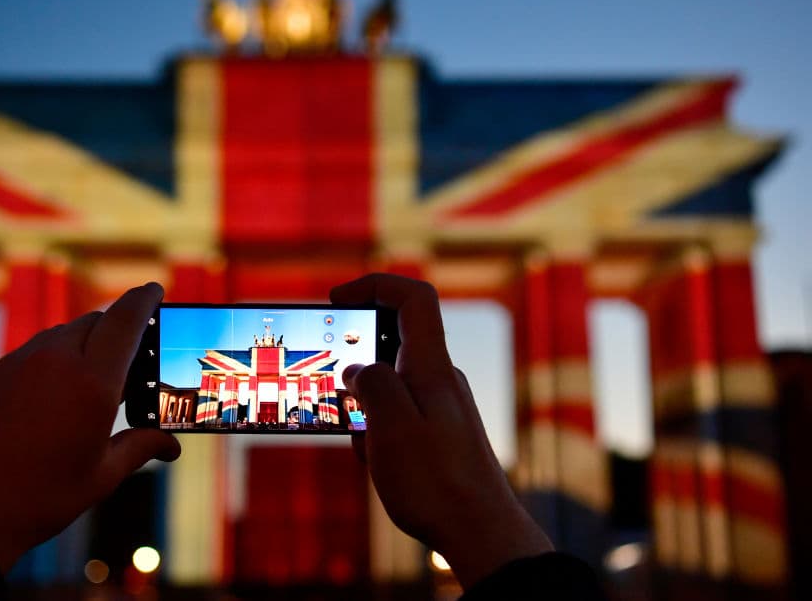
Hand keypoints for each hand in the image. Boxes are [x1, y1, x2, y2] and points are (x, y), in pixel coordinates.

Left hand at [0, 282, 180, 570]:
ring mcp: (15, 365)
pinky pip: (27, 356)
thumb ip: (140, 448)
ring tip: (89, 380)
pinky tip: (48, 399)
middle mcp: (54, 361)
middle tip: (130, 351)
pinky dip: (48, 363)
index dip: (145, 299)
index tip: (155, 288)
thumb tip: (171, 445)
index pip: (126, 319)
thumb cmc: (39, 499)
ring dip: (80, 345)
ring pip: (58, 336)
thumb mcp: (100, 477)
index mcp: (93, 382)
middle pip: (94, 322)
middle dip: (115, 328)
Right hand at [331, 274, 551, 589]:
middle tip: (336, 396)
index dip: (374, 285)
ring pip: (389, 386)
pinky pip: (398, 416)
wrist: (481, 533)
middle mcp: (440, 379)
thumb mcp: (390, 426)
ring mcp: (441, 406)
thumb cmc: (437, 482)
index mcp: (431, 367)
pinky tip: (378, 463)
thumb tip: (357, 370)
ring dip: (364, 408)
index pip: (412, 298)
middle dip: (355, 366)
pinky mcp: (439, 433)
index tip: (338, 299)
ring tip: (365, 447)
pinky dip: (377, 430)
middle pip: (391, 344)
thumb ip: (371, 384)